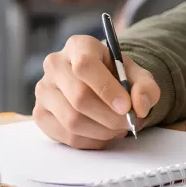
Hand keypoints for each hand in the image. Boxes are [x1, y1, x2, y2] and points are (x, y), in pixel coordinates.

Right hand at [34, 35, 160, 149]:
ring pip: (72, 120)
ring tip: (118, 128)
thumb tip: (140, 106)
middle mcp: (55, 64)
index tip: (126, 106)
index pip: (85, 65)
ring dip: (102, 131)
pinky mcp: (40, 114)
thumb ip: (145, 87)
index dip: (106, 89)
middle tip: (128, 123)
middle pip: (79, 96)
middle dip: (109, 117)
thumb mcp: (136, 74)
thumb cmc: (116, 75)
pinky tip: (102, 133)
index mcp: (78, 45)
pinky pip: (66, 136)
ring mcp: (44, 90)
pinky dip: (90, 141)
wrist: (97, 83)